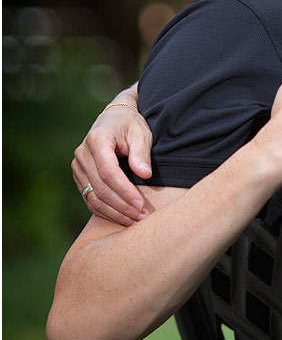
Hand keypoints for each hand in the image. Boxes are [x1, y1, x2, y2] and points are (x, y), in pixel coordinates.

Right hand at [71, 88, 152, 226]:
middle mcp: (82, 154)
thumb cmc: (130, 125)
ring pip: (93, 198)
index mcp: (97, 139)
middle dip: (122, 206)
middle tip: (142, 217)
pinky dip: (106, 211)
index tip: (141, 204)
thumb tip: (145, 175)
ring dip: (115, 213)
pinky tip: (123, 217)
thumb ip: (141, 153)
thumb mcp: (140, 133)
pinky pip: (90, 199)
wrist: (113, 119)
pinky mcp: (79, 177)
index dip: (124, 190)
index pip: (108, 172)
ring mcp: (78, 167)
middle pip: (100, 188)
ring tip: (135, 220)